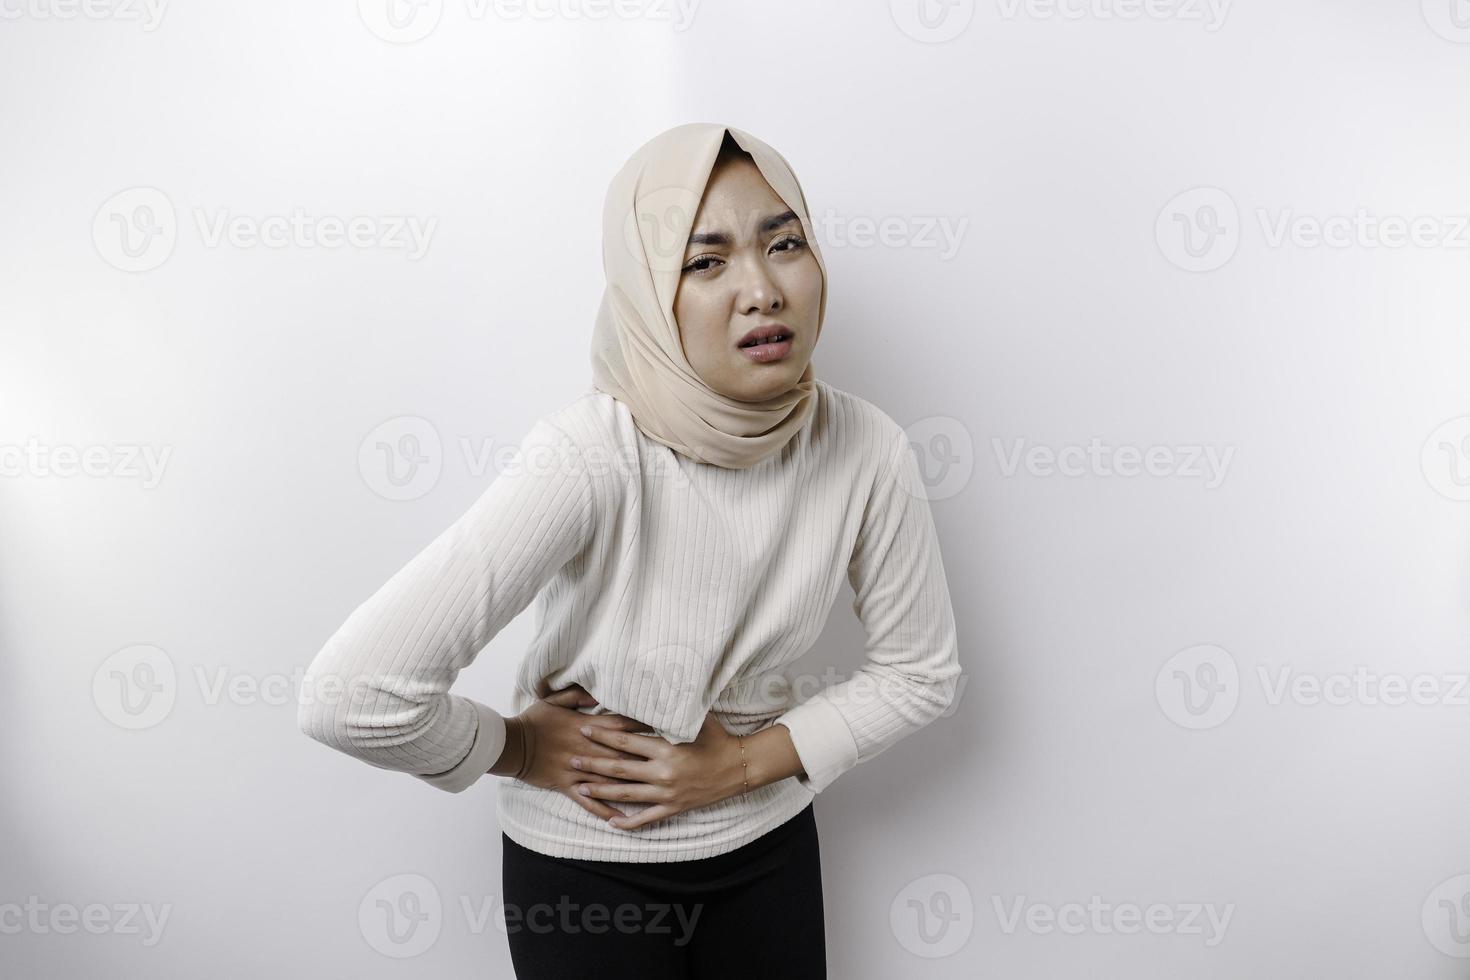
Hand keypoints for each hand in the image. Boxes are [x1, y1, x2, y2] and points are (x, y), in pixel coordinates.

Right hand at [502, 684, 657, 822]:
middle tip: (670, 761)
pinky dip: (605, 810)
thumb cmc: (533, 720)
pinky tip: (622, 817)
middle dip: (646, 757)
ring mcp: (577, 770)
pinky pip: (588, 802)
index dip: (642, 725)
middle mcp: (586, 750)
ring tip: (656, 792)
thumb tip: (598, 696)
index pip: (621, 725)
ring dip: (632, 786)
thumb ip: (578, 696)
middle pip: (622, 754)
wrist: (511, 745)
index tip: (664, 725)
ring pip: (609, 780)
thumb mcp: (554, 700)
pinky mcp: (567, 786)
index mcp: (585, 727)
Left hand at [569, 710, 745, 830]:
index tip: (585, 729)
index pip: (626, 742)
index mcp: (666, 749)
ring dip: (601, 791)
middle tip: (572, 759)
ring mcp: (667, 794)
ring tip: (581, 788)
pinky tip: (610, 822)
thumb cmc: (718, 738)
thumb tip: (647, 693)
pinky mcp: (674, 808)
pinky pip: (646, 819)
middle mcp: (663, 773)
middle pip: (619, 769)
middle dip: (593, 764)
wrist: (740, 768)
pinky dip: (628, 822)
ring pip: (626, 795)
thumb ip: (670, 709)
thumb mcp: (696, 719)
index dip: (603, 735)